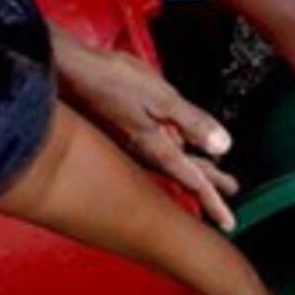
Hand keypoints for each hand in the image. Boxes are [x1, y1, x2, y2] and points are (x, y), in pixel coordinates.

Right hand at [53, 31, 239, 230]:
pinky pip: (157, 152)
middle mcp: (145, 154)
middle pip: (186, 174)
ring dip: (194, 170)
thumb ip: (193, 121)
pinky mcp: (123, 134)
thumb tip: (222, 144)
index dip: (214, 201)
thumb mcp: (161, 98)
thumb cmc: (107, 81)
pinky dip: (174, 154)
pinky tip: (177, 146)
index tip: (228, 222)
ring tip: (212, 174)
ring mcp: (133, 146)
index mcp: (157, 149)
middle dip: (210, 186)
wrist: (66, 72)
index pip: (195, 181)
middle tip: (229, 193)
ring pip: (173, 163)